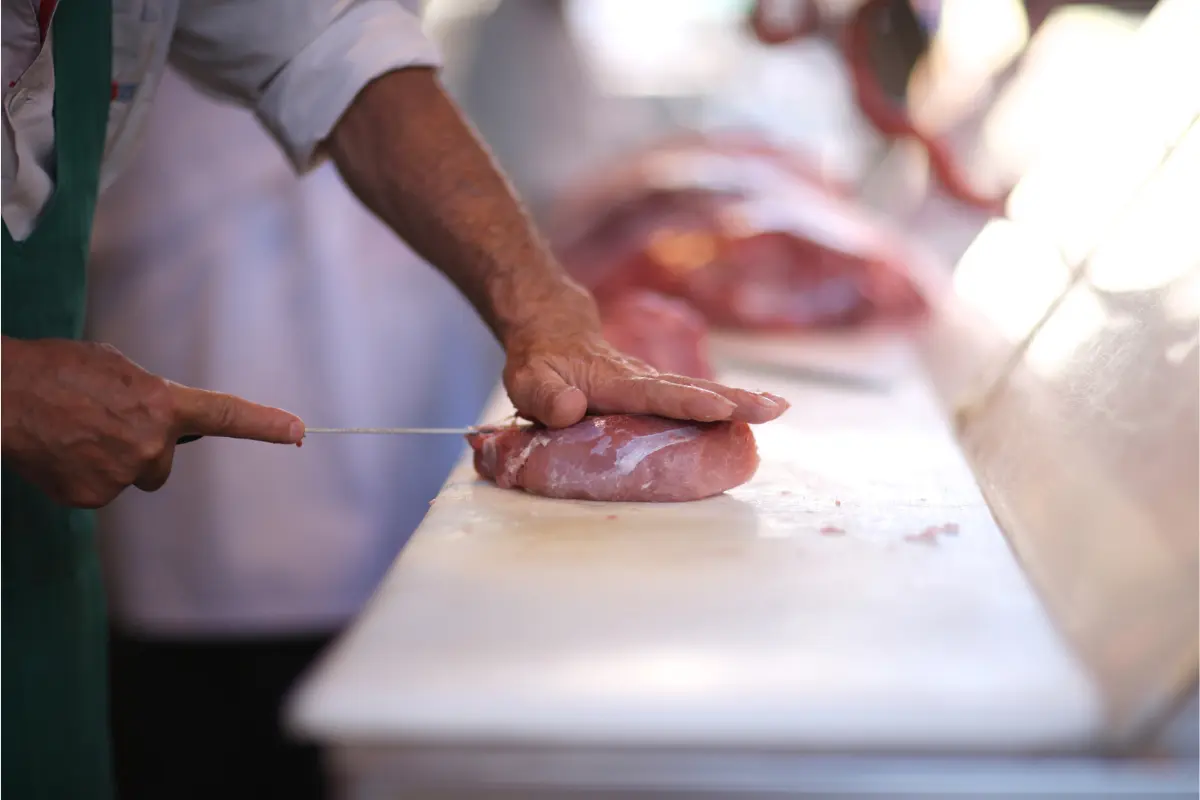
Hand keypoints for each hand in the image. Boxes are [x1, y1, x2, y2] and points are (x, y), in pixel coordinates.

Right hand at [1, 337, 303, 507]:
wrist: (1, 394)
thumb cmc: (54, 371)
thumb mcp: (116, 369)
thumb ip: (149, 398)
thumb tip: (158, 417)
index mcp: (162, 404)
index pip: (226, 417)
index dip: (265, 425)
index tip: (299, 432)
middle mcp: (151, 444)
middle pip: (160, 462)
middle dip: (138, 448)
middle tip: (99, 424)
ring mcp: (122, 474)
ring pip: (127, 476)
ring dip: (106, 460)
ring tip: (70, 431)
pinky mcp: (91, 497)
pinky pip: (97, 490)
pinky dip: (79, 476)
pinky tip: (57, 451)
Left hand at [502, 292, 788, 428]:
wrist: (554, 331)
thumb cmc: (540, 364)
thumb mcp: (530, 382)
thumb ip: (546, 397)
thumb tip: (569, 410)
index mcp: (616, 382)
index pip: (657, 394)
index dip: (689, 403)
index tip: (723, 408)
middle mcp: (643, 379)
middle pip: (695, 390)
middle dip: (737, 400)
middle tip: (777, 409)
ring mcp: (654, 383)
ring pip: (702, 390)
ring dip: (742, 400)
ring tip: (778, 409)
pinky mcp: (659, 390)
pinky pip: (696, 396)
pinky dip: (729, 403)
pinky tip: (756, 410)